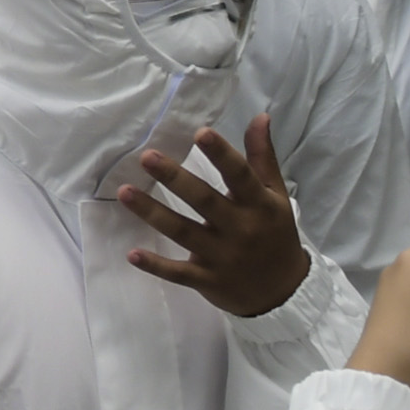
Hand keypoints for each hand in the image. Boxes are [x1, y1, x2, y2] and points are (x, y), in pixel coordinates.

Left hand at [119, 115, 308, 318]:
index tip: (201, 133)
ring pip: (183, 232)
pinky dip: (155, 265)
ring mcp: (222, 257)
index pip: (240, 176)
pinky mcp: (208, 280)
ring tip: (125, 192)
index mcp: (259, 205)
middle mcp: (240, 229)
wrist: (284, 293)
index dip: (222, 155)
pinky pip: (178, 273)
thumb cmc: (275, 234)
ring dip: (153, 213)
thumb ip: (262, 157)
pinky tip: (132, 253)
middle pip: (204, 201)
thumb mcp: (275, 195)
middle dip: (175, 179)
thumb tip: (260, 116)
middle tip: (147, 156)